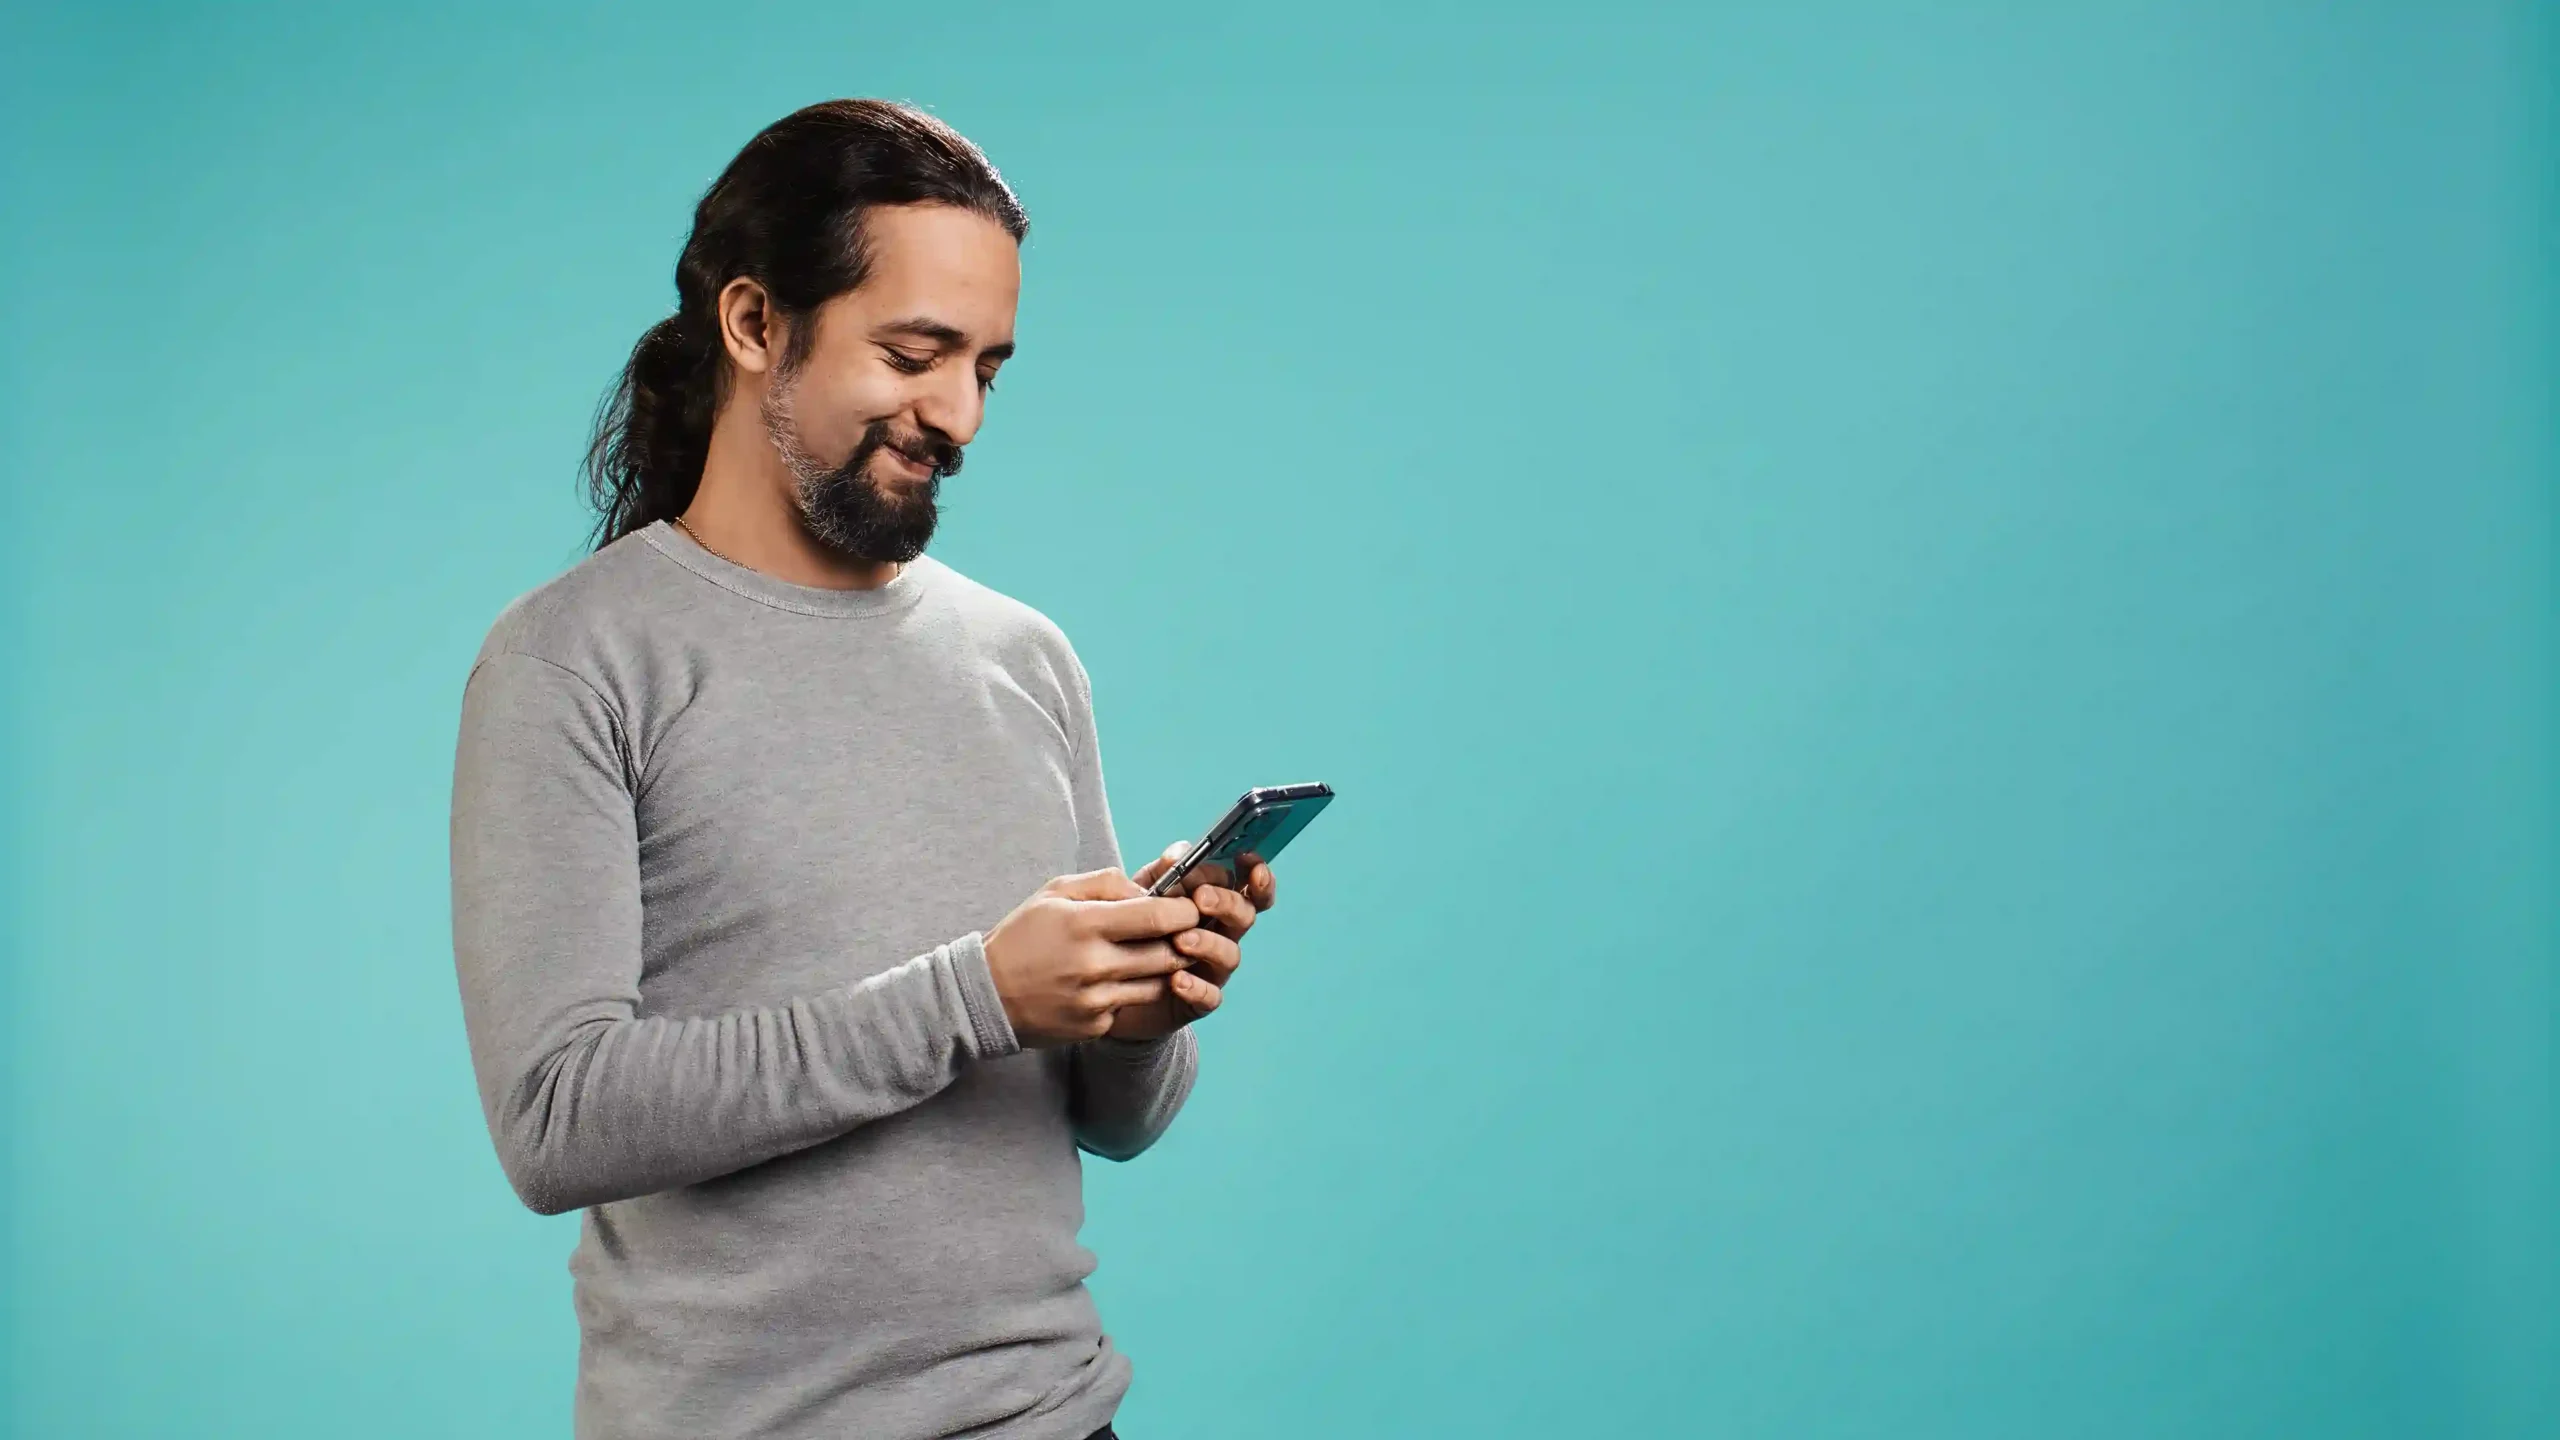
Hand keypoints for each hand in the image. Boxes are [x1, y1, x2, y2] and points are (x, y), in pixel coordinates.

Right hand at [983, 869, 1200, 1046]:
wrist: (985, 995)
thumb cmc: (1022, 937)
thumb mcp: (1055, 893)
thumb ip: (1107, 883)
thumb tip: (1148, 892)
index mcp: (1084, 925)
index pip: (1157, 917)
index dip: (1184, 910)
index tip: (1190, 906)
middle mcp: (1093, 966)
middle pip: (1167, 954)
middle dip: (1182, 940)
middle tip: (1183, 931)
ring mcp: (1095, 1001)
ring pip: (1158, 983)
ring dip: (1162, 968)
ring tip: (1150, 953)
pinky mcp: (1094, 1026)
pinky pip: (1131, 1005)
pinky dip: (1130, 991)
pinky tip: (1111, 980)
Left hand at [1104, 843, 1279, 1040]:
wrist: (1111, 979)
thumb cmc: (1136, 928)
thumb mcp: (1145, 893)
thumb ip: (1164, 872)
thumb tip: (1177, 853)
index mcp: (1216, 905)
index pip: (1248, 887)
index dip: (1257, 876)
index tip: (1251, 864)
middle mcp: (1222, 934)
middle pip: (1245, 916)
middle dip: (1228, 903)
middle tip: (1201, 899)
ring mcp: (1213, 969)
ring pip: (1230, 954)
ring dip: (1208, 943)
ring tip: (1181, 940)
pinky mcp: (1198, 1000)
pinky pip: (1210, 996)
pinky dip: (1196, 987)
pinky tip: (1177, 979)